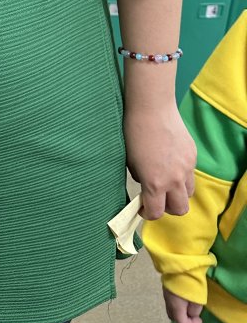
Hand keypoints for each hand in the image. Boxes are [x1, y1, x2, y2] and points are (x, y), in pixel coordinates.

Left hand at [125, 103, 195, 218]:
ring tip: (166, 182)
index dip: (148, 214)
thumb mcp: (130, 161)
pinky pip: (190, 174)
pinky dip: (182, 175)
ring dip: (178, 193)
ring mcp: (187, 168)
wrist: (152, 108)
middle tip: (157, 198)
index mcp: (155, 183)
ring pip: (188, 193)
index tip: (143, 208)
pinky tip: (171, 162)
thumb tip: (145, 184)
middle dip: (168, 208)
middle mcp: (174, 180)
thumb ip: (141, 178)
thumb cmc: (133, 132)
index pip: (156, 212)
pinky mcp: (193, 156)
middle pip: (180, 209)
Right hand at [162, 287, 202, 322]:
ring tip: (189, 306)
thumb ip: (194, 310)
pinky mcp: (166, 286)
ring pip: (170, 308)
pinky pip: (170, 301)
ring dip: (179, 311)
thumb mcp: (198, 299)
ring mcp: (165, 293)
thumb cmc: (191, 283)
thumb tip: (191, 313)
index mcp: (175, 307)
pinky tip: (183, 297)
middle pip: (173, 317)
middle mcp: (168, 302)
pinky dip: (176, 304)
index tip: (200, 320)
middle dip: (183, 319)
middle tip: (192, 315)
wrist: (180, 263)